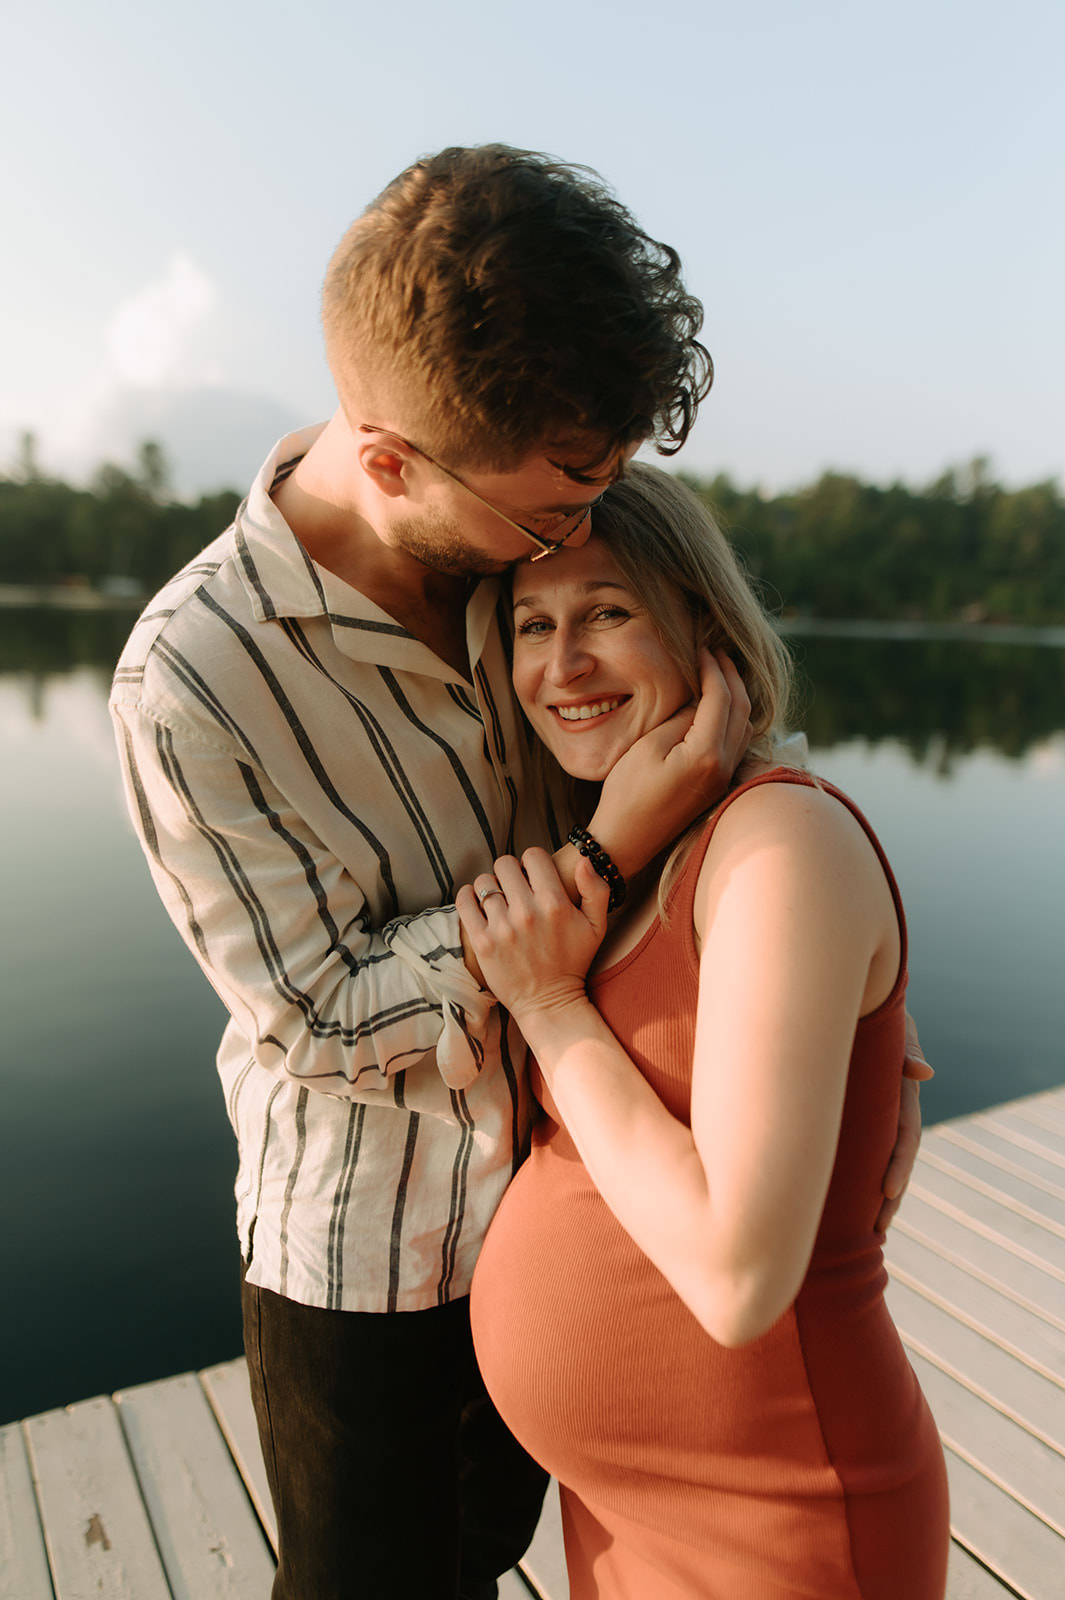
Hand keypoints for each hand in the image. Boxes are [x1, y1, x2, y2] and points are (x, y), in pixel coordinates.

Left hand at [456, 851, 608, 1024]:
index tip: (533, 876)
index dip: (533, 862)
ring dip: (490, 886)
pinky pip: (465, 901)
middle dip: (510, 872)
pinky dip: (468, 896)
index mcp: (555, 903)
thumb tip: (583, 860)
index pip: (533, 855)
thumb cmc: (573, 963)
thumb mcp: (597, 927)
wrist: (549, 1003)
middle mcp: (527, 912)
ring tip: (498, 900)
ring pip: (484, 882)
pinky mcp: (482, 942)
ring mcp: (502, 927)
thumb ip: (596, 890)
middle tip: (514, 888)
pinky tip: (478, 904)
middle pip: (505, 864)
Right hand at [589, 648, 752, 877]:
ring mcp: (722, 778)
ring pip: (744, 726)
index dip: (713, 668)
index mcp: (706, 753)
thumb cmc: (627, 794)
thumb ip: (680, 719)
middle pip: (741, 709)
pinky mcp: (716, 785)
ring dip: (735, 696)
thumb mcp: (648, 746)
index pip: (721, 697)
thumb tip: (699, 701)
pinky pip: (737, 742)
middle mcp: (723, 766)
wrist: (625, 841)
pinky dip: (733, 717)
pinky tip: (717, 708)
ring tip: (718, 674)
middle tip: (715, 653)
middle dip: (731, 676)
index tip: (702, 648)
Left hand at [877, 1013, 931, 1231]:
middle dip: (889, 1197)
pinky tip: (844, 1205)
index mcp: (904, 1097)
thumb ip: (907, 1050)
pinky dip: (858, 1177)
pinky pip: (859, 1152)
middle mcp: (893, 1113)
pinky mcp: (859, 1120)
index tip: (889, 1193)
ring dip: (876, 1196)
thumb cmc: (880, 1020)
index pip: (905, 1139)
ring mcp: (877, 1118)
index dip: (898, 1166)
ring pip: (879, 1163)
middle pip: (894, 1162)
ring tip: (868, 1231)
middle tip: (877, 1228)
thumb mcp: (895, 1032)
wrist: (864, 1012)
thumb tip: (924, 1072)